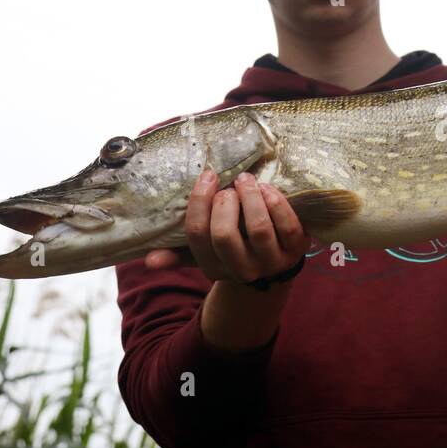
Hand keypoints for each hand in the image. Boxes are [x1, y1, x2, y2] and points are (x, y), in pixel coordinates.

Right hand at [144, 170, 309, 282]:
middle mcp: (243, 271)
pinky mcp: (298, 250)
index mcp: (214, 268)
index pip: (198, 235)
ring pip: (258, 228)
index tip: (208, 176)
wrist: (276, 268)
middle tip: (229, 185)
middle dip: (223, 202)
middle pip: (224, 234)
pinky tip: (267, 188)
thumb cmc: (234, 250)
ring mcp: (272, 263)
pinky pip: (287, 225)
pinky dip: (276, 202)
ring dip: (250, 197)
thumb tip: (149, 260)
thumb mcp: (207, 254)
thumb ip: (179, 253)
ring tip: (246, 180)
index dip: (199, 202)